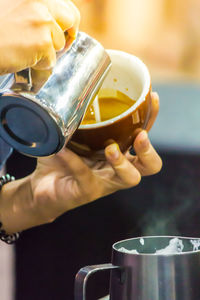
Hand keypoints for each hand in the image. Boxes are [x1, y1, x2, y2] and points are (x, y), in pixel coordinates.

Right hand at [0, 0, 79, 73]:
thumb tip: (53, 21)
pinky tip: (23, 59)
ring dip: (47, 52)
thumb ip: (33, 9)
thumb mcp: (14, 7)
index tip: (65, 29)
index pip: (65, 4)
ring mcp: (42, 21)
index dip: (66, 19)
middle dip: (68, 34)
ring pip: (60, 43)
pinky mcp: (42, 42)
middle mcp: (40, 1)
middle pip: (71, 18)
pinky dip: (40, 65)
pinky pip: (51, 60)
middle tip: (57, 46)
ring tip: (26, 51)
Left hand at [0, 92, 160, 232]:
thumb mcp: (70, 134)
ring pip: (130, 178)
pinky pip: (85, 175)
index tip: (153, 98)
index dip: (152, 120)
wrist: (40, 185)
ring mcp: (104, 182)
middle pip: (150, 166)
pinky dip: (74, 161)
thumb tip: (73, 86)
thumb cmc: (60, 157)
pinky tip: (62, 151)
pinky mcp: (87, 192)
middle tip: (141, 136)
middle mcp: (118, 169)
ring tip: (111, 148)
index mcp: (119, 153)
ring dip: (122, 161)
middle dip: (149, 151)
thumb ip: (76, 117)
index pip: (143, 137)